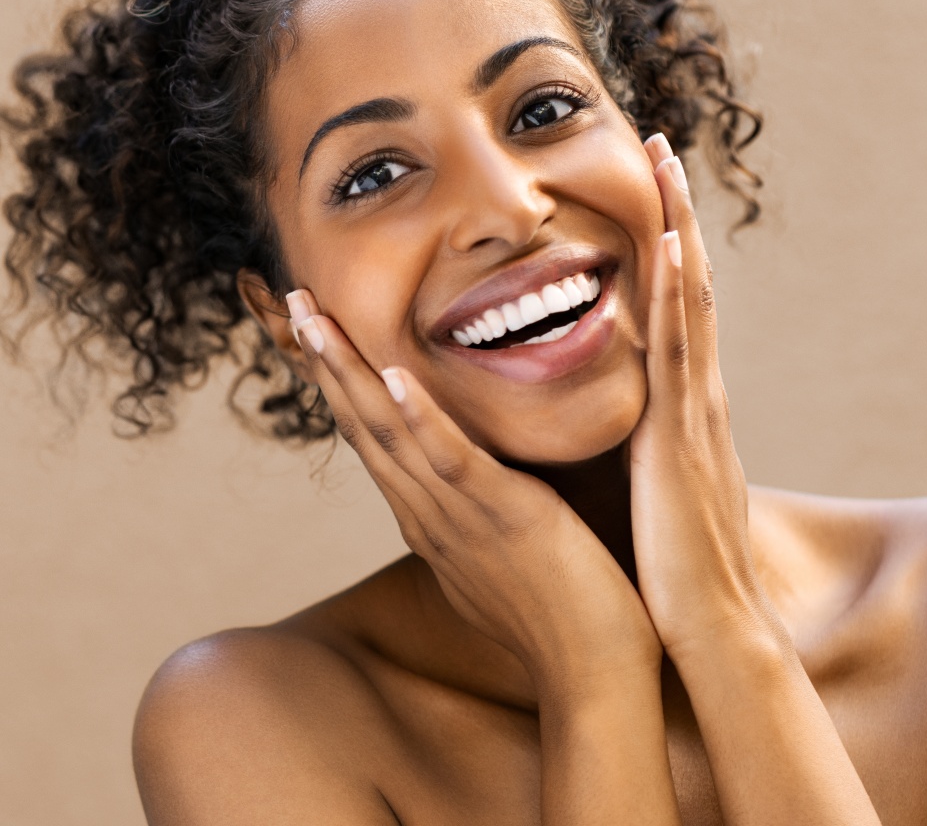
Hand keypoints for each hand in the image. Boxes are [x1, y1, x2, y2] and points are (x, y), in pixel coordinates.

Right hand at [285, 291, 661, 692]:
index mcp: (427, 513)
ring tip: (316, 318)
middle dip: (325, 359)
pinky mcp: (503, 517)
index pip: (371, 434)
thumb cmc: (553, 608)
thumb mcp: (494, 545)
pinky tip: (390, 376)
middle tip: (292, 296)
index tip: (316, 329)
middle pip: (362, 423)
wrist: (592, 673)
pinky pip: (452, 461)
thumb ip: (470, 504)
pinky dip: (418, 418)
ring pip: (390, 433)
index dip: (338, 379)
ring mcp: (458, 515)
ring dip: (348, 373)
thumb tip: (461, 479)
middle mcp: (426, 511)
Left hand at [630, 136, 770, 660]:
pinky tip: (667, 241)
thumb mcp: (660, 486)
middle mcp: (696, 393)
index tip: (652, 195)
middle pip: (686, 286)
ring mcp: (694, 407)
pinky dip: (674, 291)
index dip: (667, 250)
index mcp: (685, 407)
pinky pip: (676, 347)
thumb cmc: (676, 561)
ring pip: (686, 300)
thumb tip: (631, 427)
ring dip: (677, 228)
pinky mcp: (681, 431)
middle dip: (676, 215)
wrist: (710, 624)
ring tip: (667, 163)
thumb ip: (649, 447)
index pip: (677, 311)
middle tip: (663, 148)